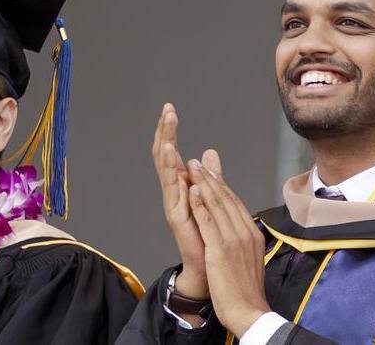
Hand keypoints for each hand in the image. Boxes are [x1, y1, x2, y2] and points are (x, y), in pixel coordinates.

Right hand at [150, 104, 210, 300]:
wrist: (206, 266)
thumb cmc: (206, 232)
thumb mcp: (210, 196)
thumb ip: (210, 175)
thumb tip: (208, 151)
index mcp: (181, 185)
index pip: (172, 152)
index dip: (169, 131)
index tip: (170, 109)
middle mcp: (173, 192)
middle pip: (164, 157)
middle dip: (165, 133)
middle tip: (167, 111)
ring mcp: (173, 204)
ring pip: (166, 172)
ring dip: (166, 150)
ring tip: (166, 131)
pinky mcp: (177, 217)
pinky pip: (174, 193)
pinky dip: (173, 175)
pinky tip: (174, 160)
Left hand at [187, 150, 273, 333]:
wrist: (249, 311)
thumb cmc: (246, 291)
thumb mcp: (248, 261)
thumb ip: (242, 243)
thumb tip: (240, 234)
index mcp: (252, 235)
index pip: (236, 204)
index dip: (222, 186)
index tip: (211, 173)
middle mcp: (245, 233)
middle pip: (228, 199)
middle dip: (212, 178)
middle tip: (199, 162)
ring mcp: (234, 240)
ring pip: (218, 205)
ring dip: (205, 183)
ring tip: (193, 167)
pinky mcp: (221, 250)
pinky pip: (209, 222)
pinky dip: (201, 204)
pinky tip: (193, 191)